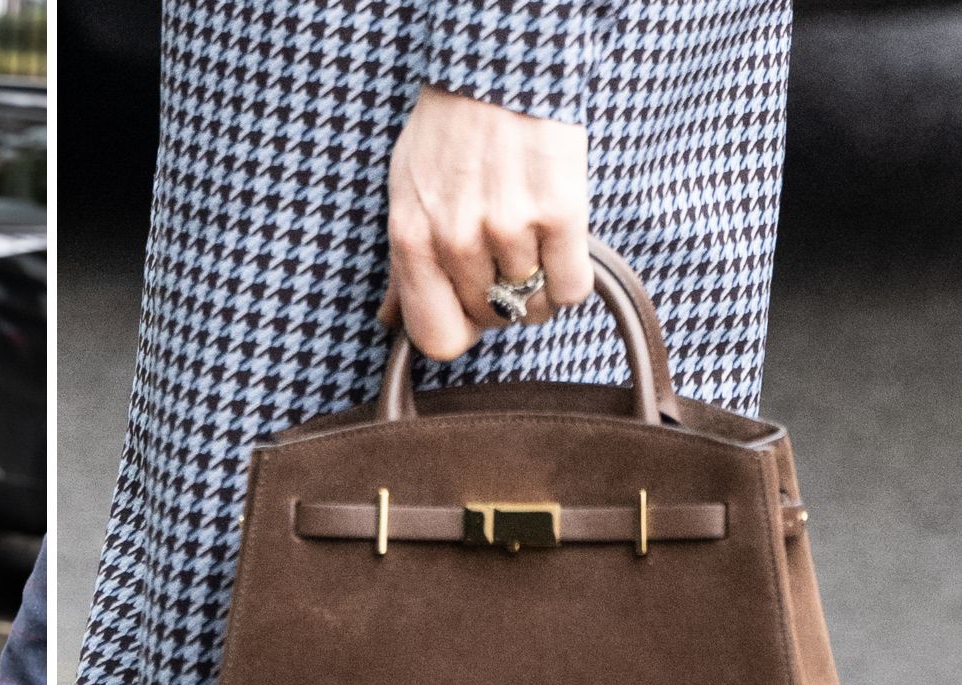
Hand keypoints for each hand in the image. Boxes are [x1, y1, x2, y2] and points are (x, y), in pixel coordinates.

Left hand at [375, 83, 592, 361]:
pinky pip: (572, 289)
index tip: (471, 309)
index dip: (459, 330)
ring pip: (534, 308)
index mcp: (411, 239)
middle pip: (491, 320)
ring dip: (540, 287)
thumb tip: (388, 321)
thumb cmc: (448, 131)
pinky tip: (561, 246)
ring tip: (534, 243)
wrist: (498, 69)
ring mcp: (508, 229)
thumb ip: (401, 264)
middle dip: (502, 299)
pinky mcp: (559, 214)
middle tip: (507, 258)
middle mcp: (455, 240)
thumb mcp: (405, 192)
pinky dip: (572, 278)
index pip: (434, 338)